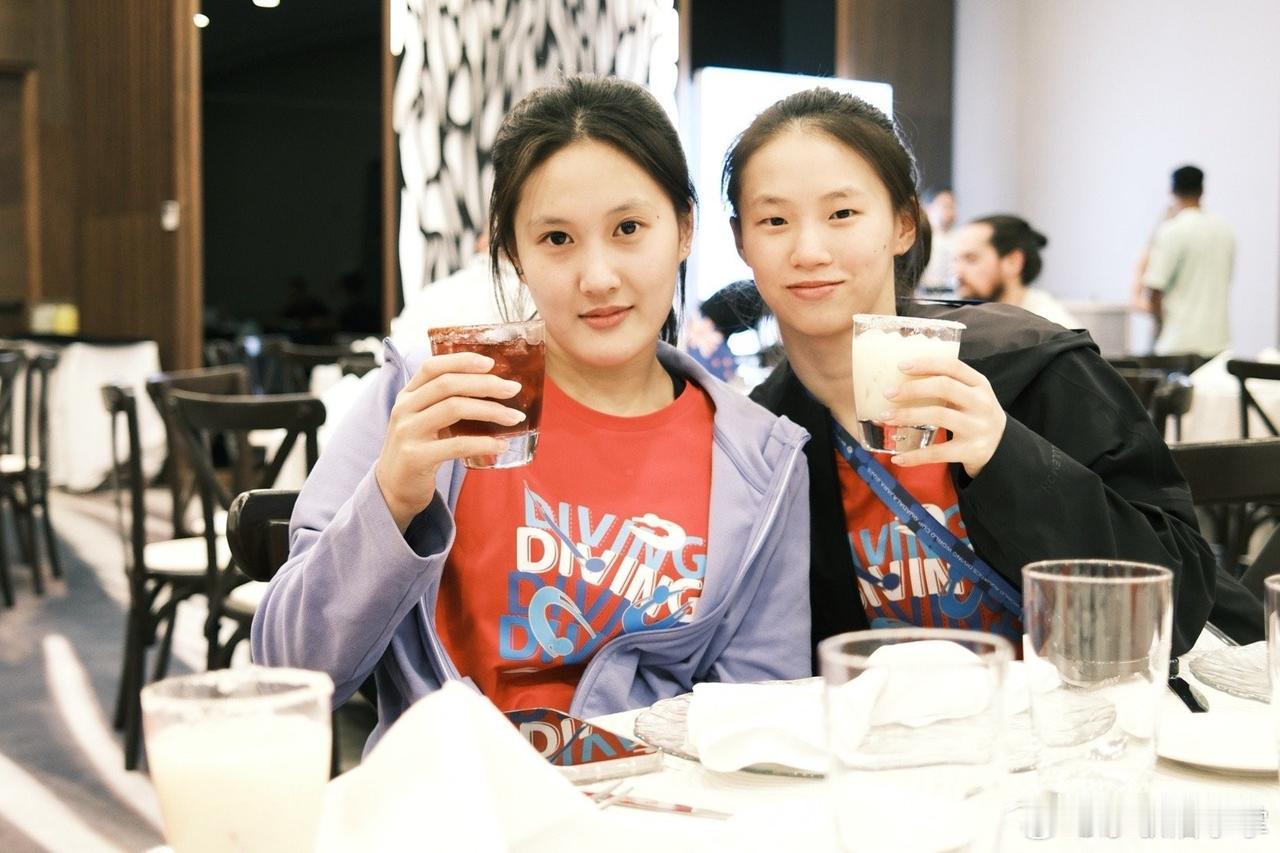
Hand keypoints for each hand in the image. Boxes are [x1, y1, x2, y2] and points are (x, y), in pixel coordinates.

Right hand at [375, 353, 525, 531]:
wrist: (393, 488)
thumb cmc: (418, 449)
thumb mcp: (423, 419)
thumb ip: (444, 402)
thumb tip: (492, 387)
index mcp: (407, 395)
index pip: (432, 366)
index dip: (461, 360)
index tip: (491, 362)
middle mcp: (404, 409)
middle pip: (448, 384)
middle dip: (485, 384)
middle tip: (513, 389)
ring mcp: (408, 432)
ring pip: (454, 408)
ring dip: (490, 410)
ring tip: (514, 417)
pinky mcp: (416, 457)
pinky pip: (457, 445)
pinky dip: (484, 443)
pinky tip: (501, 445)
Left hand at [881, 356, 1005, 478]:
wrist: (1001, 447)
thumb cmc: (975, 414)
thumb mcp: (971, 394)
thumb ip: (948, 384)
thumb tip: (903, 374)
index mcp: (980, 384)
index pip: (953, 366)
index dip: (926, 364)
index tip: (901, 366)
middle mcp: (981, 403)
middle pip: (944, 388)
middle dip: (913, 389)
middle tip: (888, 393)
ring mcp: (977, 427)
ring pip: (939, 416)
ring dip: (908, 416)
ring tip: (886, 418)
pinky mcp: (971, 450)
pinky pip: (938, 452)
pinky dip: (915, 456)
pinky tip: (898, 458)